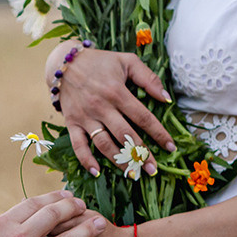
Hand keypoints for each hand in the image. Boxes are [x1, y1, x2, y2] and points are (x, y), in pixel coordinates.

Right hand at [0, 191, 105, 236]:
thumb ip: (4, 229)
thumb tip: (22, 216)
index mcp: (2, 226)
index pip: (34, 203)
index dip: (54, 197)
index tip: (66, 196)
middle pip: (53, 215)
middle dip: (73, 207)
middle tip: (84, 206)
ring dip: (87, 231)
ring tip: (100, 225)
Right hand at [55, 46, 175, 175]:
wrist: (65, 63)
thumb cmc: (100, 62)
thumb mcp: (127, 62)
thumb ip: (148, 78)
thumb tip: (166, 98)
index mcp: (117, 92)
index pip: (143, 117)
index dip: (159, 133)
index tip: (170, 146)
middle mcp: (101, 107)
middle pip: (125, 135)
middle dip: (141, 154)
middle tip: (153, 169)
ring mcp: (85, 117)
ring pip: (104, 144)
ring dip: (119, 161)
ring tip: (132, 174)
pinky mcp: (72, 123)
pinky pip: (78, 145)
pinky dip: (86, 160)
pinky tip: (97, 172)